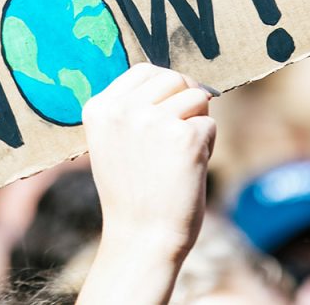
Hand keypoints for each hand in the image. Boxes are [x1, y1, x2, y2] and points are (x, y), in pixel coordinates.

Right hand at [77, 63, 215, 303]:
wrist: (142, 238)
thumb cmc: (133, 191)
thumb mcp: (113, 141)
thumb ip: (131, 107)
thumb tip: (176, 77)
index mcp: (100, 108)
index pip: (144, 71)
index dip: (165, 86)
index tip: (168, 110)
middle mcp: (124, 110)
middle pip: (173, 78)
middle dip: (185, 99)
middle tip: (180, 134)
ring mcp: (154, 122)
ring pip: (196, 97)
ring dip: (197, 123)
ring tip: (180, 156)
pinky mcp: (185, 138)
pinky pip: (209, 124)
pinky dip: (207, 146)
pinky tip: (189, 170)